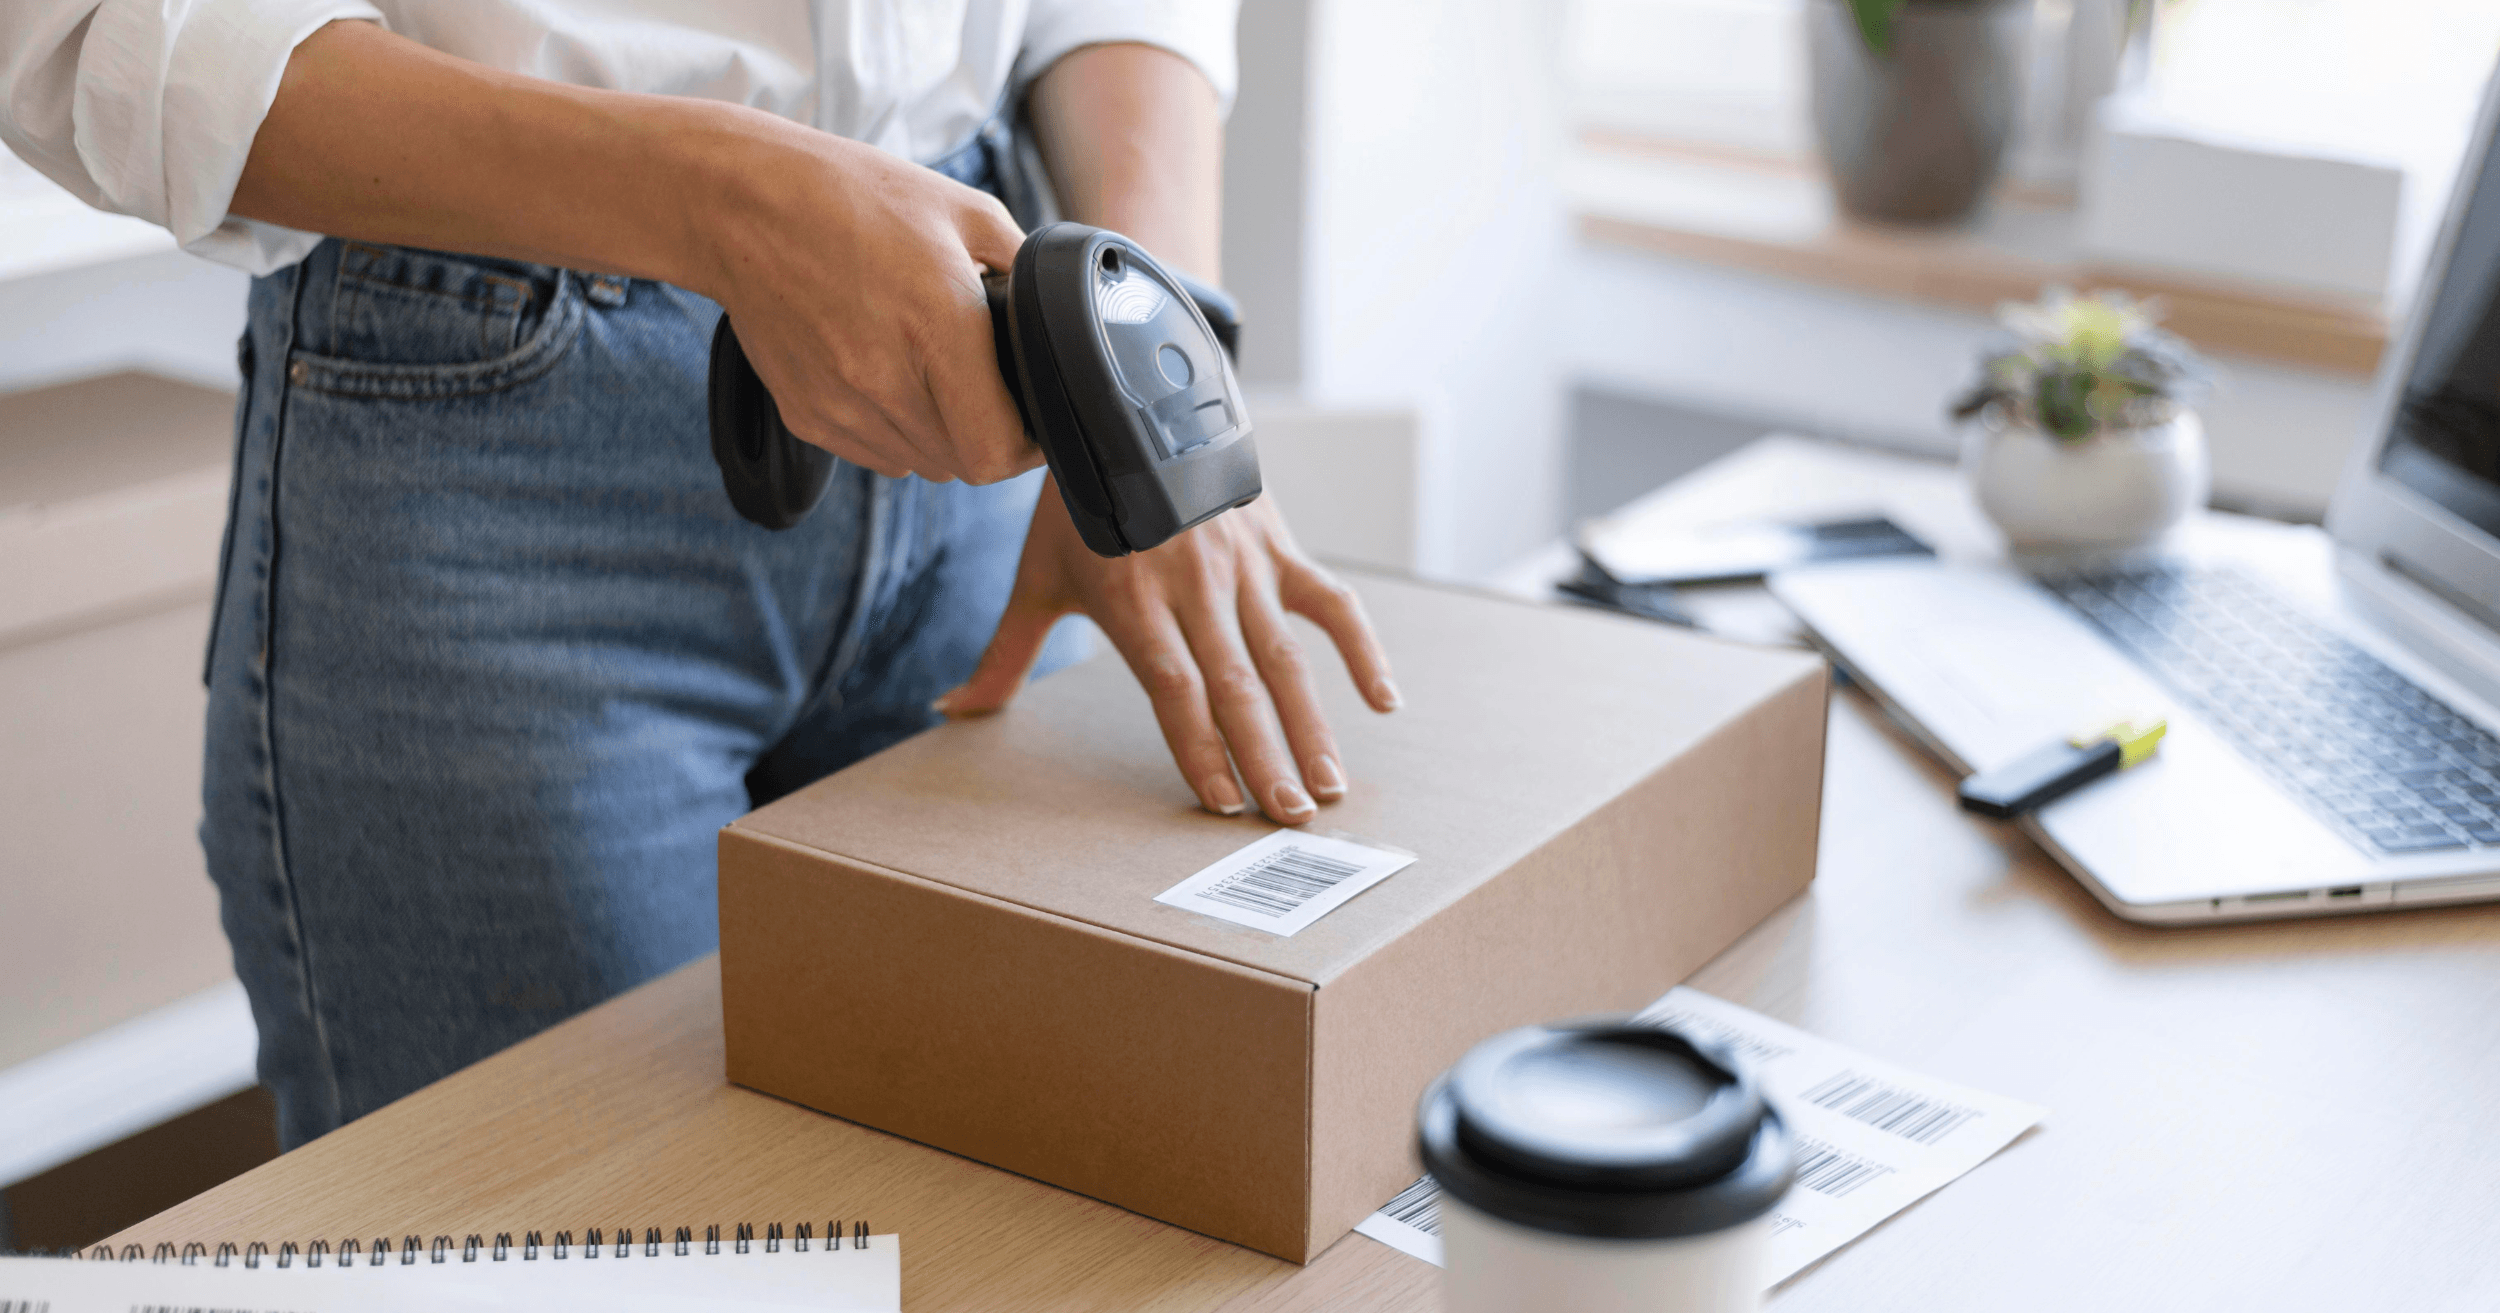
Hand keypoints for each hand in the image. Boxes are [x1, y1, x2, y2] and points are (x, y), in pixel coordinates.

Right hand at [702, 125, 1038, 484]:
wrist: (740, 205)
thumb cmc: (854, 196)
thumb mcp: (963, 209)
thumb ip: (1024, 266)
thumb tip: (1058, 313)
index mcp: (938, 328)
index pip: (997, 452)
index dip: (1029, 448)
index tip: (1036, 420)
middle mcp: (887, 379)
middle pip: (965, 464)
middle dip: (991, 438)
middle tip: (994, 393)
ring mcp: (841, 404)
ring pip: (922, 463)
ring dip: (944, 437)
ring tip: (937, 377)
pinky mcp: (808, 415)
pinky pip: (876, 454)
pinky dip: (897, 432)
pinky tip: (891, 377)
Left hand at [939, 488, 1401, 822]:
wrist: (1124, 404)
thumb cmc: (1076, 504)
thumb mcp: (1036, 579)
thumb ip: (1004, 656)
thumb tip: (949, 712)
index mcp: (1133, 601)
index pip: (1173, 689)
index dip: (1198, 746)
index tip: (1221, 801)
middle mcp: (1192, 587)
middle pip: (1235, 684)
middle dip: (1264, 755)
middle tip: (1289, 816)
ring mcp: (1242, 566)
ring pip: (1285, 655)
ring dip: (1313, 724)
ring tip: (1329, 786)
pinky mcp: (1277, 545)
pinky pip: (1331, 602)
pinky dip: (1362, 649)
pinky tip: (1385, 702)